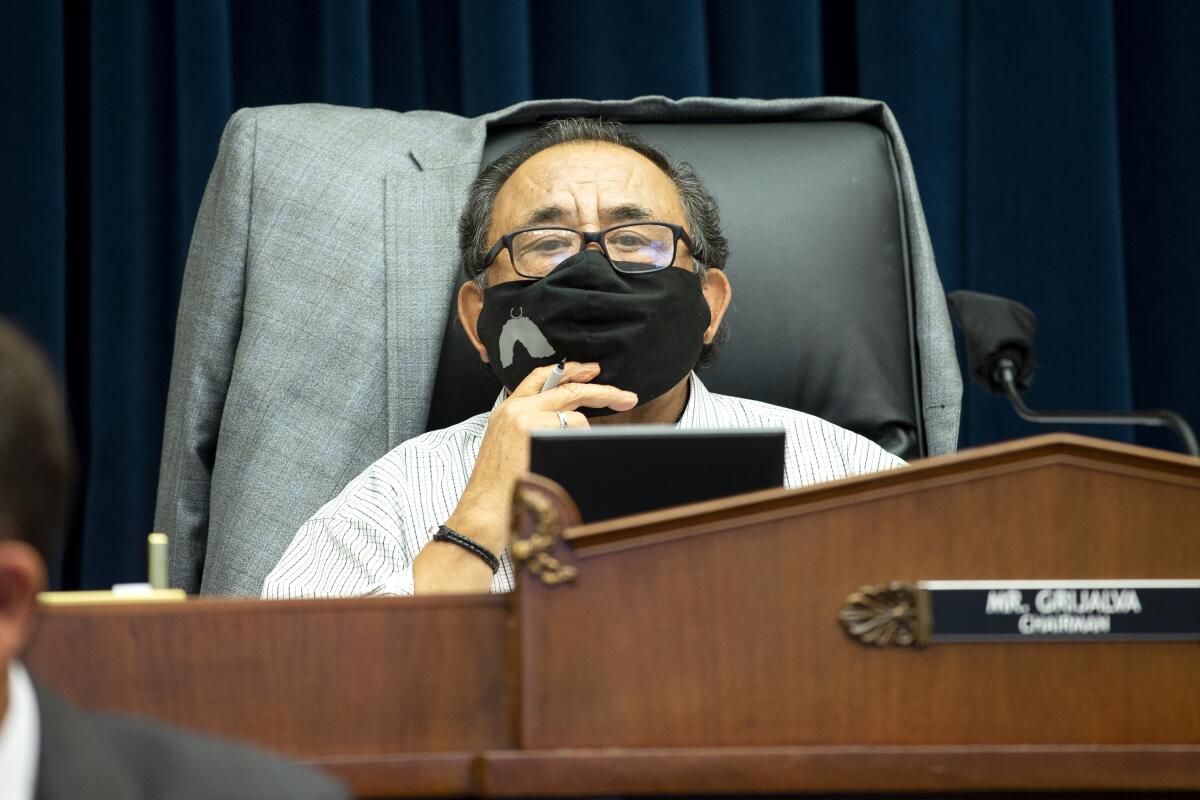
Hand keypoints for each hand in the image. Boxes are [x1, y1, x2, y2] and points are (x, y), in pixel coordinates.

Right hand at [412, 362, 636, 593]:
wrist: (483, 508)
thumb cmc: (500, 487)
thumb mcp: (510, 446)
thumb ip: (532, 425)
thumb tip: (568, 418)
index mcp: (507, 409)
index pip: (540, 376)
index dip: (569, 369)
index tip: (592, 370)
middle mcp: (515, 408)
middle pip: (568, 388)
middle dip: (602, 392)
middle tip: (625, 397)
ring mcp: (525, 418)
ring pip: (575, 416)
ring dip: (582, 437)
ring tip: (566, 459)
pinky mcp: (535, 430)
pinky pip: (574, 430)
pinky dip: (578, 444)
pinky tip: (562, 461)